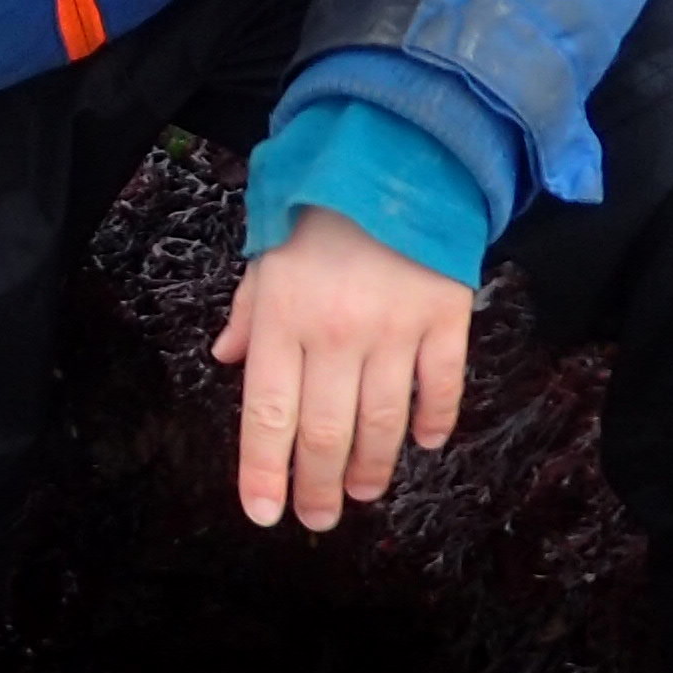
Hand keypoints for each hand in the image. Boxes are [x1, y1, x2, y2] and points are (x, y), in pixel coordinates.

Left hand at [211, 205, 474, 530]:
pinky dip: (433, 420)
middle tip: (317, 518)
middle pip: (323, 433)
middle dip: (317, 487)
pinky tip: (425, 443)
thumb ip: (248, 313)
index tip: (264, 514)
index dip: (263, 472)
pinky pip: (441, 385)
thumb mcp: (266, 255)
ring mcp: (394, 329)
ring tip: (362, 492)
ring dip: (370, 468)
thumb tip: (227, 361)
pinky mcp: (445, 317)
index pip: (267, 416)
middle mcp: (336, 334)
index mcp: (283, 320)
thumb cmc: (321, 211)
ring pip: (381, 422)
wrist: (396, 154)